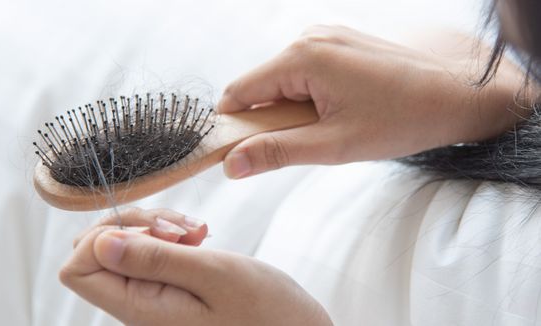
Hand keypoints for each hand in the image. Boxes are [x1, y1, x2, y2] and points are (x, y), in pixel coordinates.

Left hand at [60, 208, 331, 325]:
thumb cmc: (268, 312)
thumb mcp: (215, 275)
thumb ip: (155, 259)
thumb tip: (101, 242)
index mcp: (141, 310)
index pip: (79, 267)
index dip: (106, 234)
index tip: (156, 231)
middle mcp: (138, 308)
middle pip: (97, 251)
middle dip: (135, 224)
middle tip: (180, 228)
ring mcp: (153, 299)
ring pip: (125, 247)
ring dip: (157, 227)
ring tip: (197, 232)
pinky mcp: (169, 290)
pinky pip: (150, 254)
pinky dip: (171, 236)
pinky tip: (199, 239)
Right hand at [218, 25, 525, 178]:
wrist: (457, 95)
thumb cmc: (401, 119)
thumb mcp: (333, 145)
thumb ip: (277, 152)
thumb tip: (231, 165)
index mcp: (302, 57)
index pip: (239, 92)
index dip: (232, 126)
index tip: (237, 155)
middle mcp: (309, 37)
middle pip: (261, 86)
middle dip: (270, 119)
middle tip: (305, 144)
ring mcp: (327, 37)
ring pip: (284, 81)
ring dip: (292, 110)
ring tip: (330, 128)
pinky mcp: (341, 43)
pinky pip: (306, 72)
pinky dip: (310, 97)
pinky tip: (339, 111)